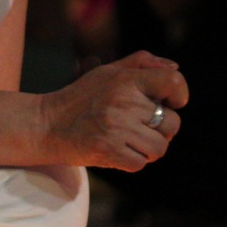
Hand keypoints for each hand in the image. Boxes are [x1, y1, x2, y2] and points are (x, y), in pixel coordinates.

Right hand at [39, 51, 186, 170]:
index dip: (180, 95)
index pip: (172, 83)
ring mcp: (117, 128)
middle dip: (163, 129)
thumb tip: (175, 69)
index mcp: (126, 80)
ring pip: (160, 147)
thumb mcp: (108, 72)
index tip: (172, 102)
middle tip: (144, 127)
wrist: (46, 125)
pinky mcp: (109, 151)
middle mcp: (124, 102)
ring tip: (133, 141)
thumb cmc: (82, 97)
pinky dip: (133, 161)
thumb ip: (142, 64)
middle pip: (172, 123)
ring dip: (150, 148)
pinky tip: (120, 151)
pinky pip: (141, 163)